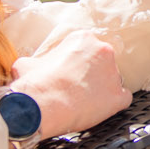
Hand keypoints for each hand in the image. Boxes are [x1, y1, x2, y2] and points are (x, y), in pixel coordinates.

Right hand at [10, 29, 130, 139]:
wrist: (43, 105)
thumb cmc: (35, 83)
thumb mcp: (26, 63)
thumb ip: (37, 61)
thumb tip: (31, 66)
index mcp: (83, 38)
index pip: (86, 48)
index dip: (76, 63)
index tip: (68, 74)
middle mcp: (103, 50)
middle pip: (102, 62)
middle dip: (92, 74)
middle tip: (76, 88)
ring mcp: (114, 73)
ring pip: (112, 80)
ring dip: (101, 89)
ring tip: (84, 102)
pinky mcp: (119, 95)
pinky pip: (122, 98)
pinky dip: (112, 105)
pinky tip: (98, 110)